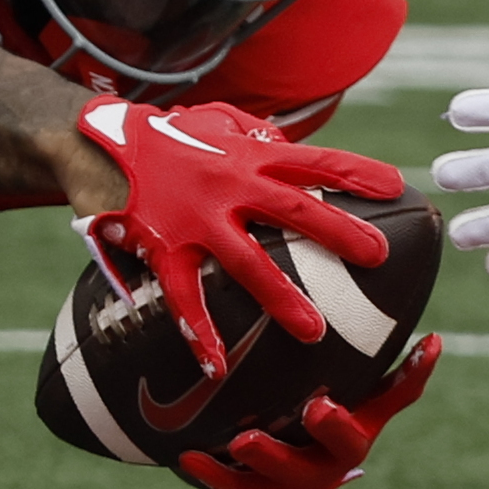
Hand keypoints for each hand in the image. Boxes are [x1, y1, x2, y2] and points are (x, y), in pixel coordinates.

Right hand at [76, 96, 401, 375]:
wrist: (91, 139)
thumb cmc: (160, 136)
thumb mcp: (212, 122)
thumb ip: (252, 134)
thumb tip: (287, 144)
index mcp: (247, 155)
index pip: (313, 160)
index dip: (356, 173)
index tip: (397, 186)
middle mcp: (227, 184)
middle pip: (294, 209)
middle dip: (339, 234)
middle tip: (379, 257)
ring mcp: (195, 219)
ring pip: (247, 262)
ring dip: (282, 298)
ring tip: (315, 332)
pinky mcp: (160, 247)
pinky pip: (183, 297)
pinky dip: (198, 333)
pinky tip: (216, 367)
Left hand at [178, 333, 442, 488]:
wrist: (267, 458)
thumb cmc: (311, 401)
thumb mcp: (339, 375)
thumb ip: (369, 350)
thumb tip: (431, 335)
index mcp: (362, 421)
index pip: (397, 396)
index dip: (413, 374)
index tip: (428, 342)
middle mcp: (336, 457)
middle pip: (345, 449)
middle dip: (335, 430)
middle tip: (318, 408)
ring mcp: (300, 480)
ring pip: (288, 477)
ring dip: (268, 460)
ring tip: (241, 442)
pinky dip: (215, 476)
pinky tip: (188, 458)